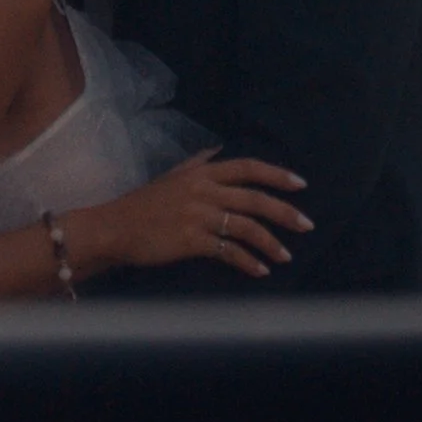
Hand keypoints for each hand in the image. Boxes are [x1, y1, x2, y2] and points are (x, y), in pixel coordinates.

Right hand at [79, 150, 310, 280]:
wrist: (113, 228)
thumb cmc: (142, 204)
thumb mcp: (172, 176)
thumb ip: (197, 163)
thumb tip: (217, 150)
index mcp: (201, 173)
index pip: (248, 168)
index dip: (276, 175)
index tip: (301, 185)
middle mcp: (203, 191)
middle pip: (255, 198)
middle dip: (285, 212)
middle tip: (307, 225)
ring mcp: (198, 216)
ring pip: (246, 227)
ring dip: (270, 243)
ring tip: (286, 255)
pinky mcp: (191, 240)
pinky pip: (228, 251)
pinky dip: (248, 262)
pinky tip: (260, 270)